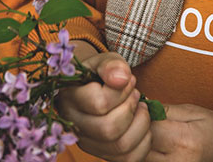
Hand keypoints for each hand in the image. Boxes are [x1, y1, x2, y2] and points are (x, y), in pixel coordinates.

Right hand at [56, 46, 150, 160]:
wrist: (96, 89)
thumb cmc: (100, 73)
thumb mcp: (104, 61)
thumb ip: (111, 65)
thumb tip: (122, 78)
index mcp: (69, 99)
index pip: (99, 103)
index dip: (121, 91)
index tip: (129, 79)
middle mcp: (74, 126)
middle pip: (109, 129)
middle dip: (130, 108)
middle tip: (135, 94)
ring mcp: (87, 144)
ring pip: (120, 146)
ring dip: (140, 123)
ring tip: (140, 107)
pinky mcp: (102, 155)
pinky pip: (129, 159)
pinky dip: (143, 142)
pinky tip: (141, 123)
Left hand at [145, 103, 212, 161]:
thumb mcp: (193, 111)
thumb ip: (166, 111)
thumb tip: (142, 106)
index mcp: (184, 141)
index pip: (148, 129)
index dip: (141, 116)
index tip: (142, 107)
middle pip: (141, 148)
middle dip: (137, 131)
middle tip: (142, 119)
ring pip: (142, 159)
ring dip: (140, 145)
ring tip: (150, 132)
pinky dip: (147, 154)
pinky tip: (154, 144)